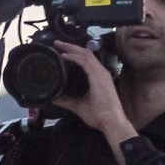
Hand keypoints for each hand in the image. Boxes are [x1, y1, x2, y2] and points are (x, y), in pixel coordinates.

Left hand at [51, 42, 135, 163]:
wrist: (111, 121)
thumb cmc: (100, 115)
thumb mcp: (78, 105)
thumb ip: (66, 100)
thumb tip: (54, 98)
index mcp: (98, 77)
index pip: (86, 59)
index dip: (74, 52)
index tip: (62, 50)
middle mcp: (100, 72)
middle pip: (85, 52)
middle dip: (71, 46)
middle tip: (57, 43)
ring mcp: (100, 73)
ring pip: (85, 54)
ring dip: (71, 48)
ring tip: (59, 45)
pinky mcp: (98, 77)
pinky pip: (85, 62)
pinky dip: (74, 57)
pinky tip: (64, 55)